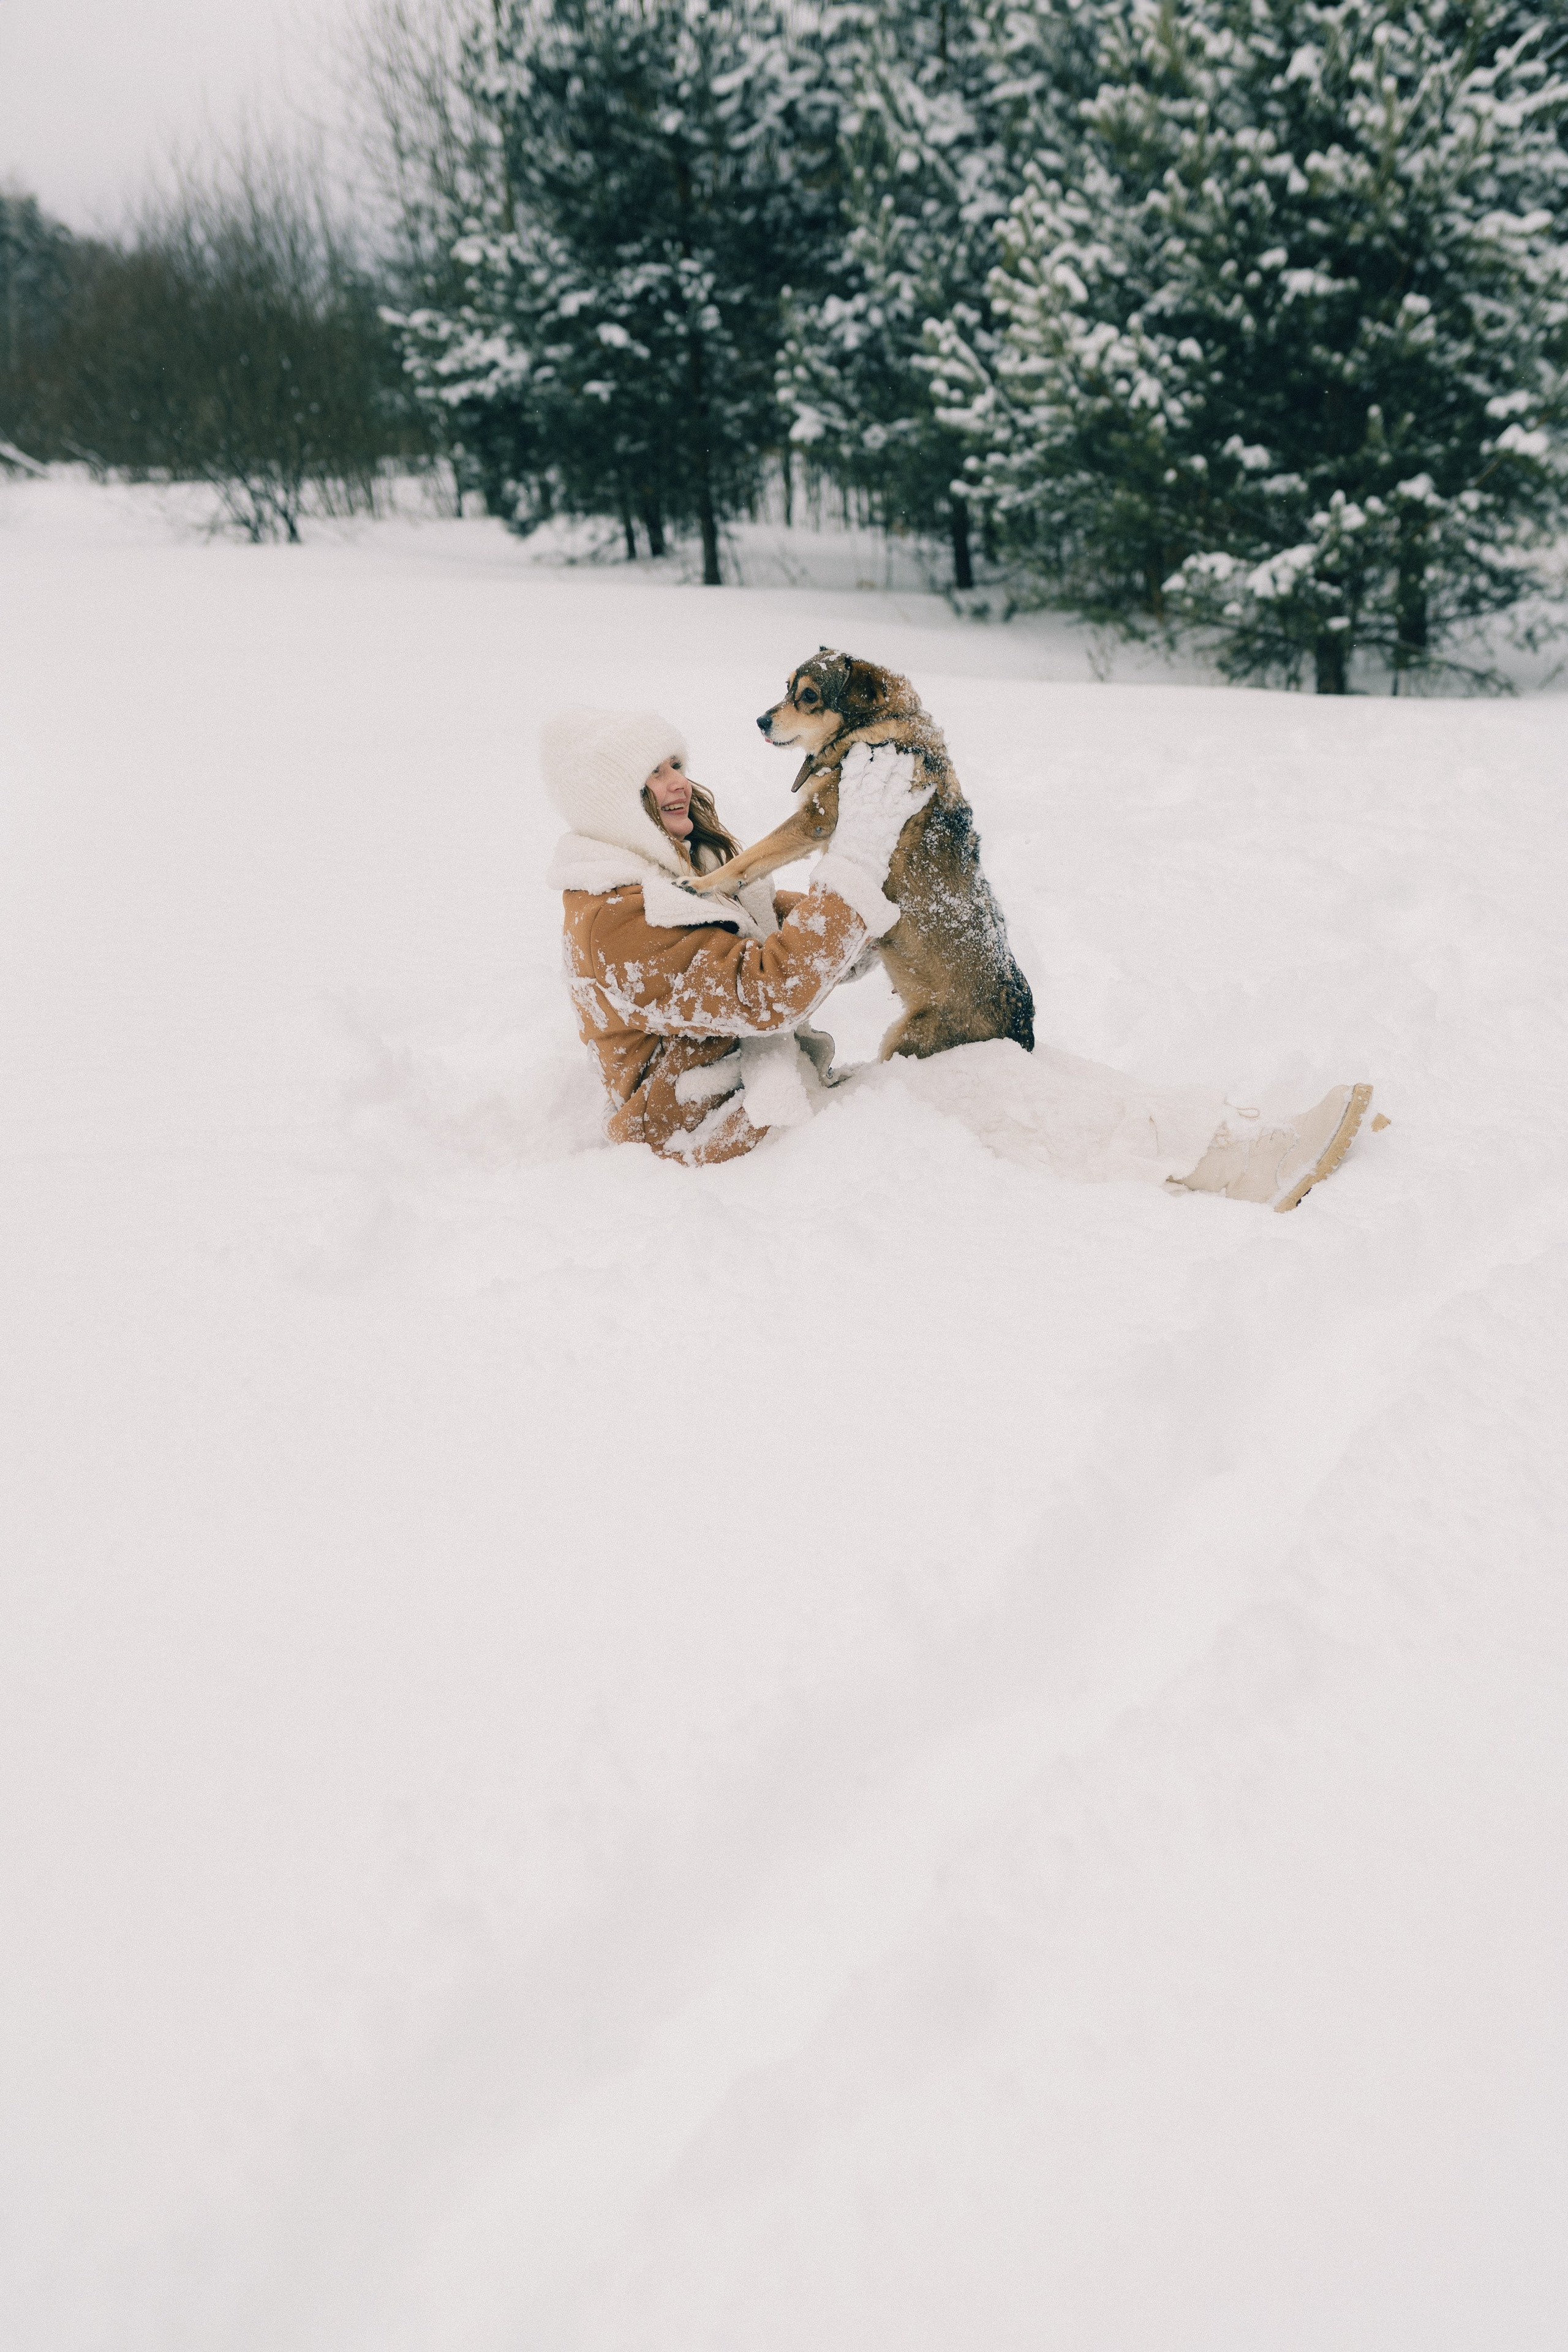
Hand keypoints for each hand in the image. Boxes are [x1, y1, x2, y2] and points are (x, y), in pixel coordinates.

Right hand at [827, 741, 932, 884]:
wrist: (854, 865)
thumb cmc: (844, 844)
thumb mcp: (841, 817)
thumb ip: (849, 798)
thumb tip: (857, 781)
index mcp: (849, 798)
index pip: (853, 769)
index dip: (859, 756)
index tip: (863, 747)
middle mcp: (867, 799)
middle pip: (878, 771)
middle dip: (885, 758)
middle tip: (890, 749)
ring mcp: (883, 807)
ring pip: (896, 781)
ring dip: (903, 768)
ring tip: (908, 758)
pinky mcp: (896, 818)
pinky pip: (912, 803)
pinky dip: (923, 794)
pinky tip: (931, 786)